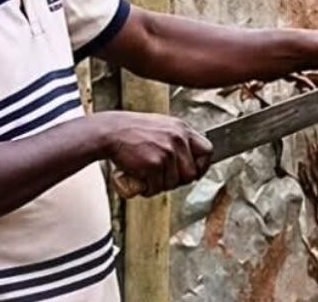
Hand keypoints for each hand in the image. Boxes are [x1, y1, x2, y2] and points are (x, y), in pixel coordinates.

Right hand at [94, 112, 212, 196]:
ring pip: (174, 183)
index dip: (202, 166)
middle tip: (163, 178)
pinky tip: (141, 182)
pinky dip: (148, 190)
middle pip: (191, 173)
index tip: (193, 173)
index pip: (207, 151)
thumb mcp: (162, 126)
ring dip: (161, 186)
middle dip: (178, 181)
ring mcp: (167, 152)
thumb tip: (191, 158)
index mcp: (182, 129)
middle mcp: (178, 140)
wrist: (109, 132)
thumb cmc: (132, 131)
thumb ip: (177, 139)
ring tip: (150, 178)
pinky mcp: (154, 164)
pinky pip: (157, 188)